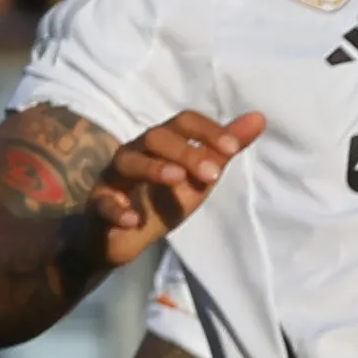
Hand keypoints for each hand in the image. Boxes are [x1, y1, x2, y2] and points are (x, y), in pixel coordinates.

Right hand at [95, 110, 262, 268]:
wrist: (118, 239)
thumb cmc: (160, 202)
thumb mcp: (198, 178)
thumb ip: (224, 150)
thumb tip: (259, 117)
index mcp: (161, 143)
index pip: (183, 122)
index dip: (207, 131)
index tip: (232, 149)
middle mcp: (136, 151)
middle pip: (156, 136)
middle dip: (186, 151)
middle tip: (212, 174)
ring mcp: (113, 177)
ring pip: (128, 160)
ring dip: (154, 168)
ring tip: (177, 181)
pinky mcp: (97, 205)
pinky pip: (103, 203)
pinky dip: (118, 209)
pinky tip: (134, 220)